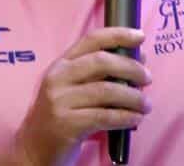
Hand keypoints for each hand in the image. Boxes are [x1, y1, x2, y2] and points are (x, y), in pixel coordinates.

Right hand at [14, 27, 152, 165]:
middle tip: (148, 78)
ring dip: (133, 97)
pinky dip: (125, 117)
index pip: (92, 40)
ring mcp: (60, 101)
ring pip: (107, 91)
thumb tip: (139, 58)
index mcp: (61, 64)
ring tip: (146, 105)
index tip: (140, 36)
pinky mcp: (66, 125)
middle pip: (102, 62)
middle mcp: (58, 78)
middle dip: (131, 68)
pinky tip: (136, 119)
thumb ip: (102, 73)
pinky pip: (104, 116)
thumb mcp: (75, 89)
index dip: (118, 34)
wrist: (35, 150)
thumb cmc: (62, 116)